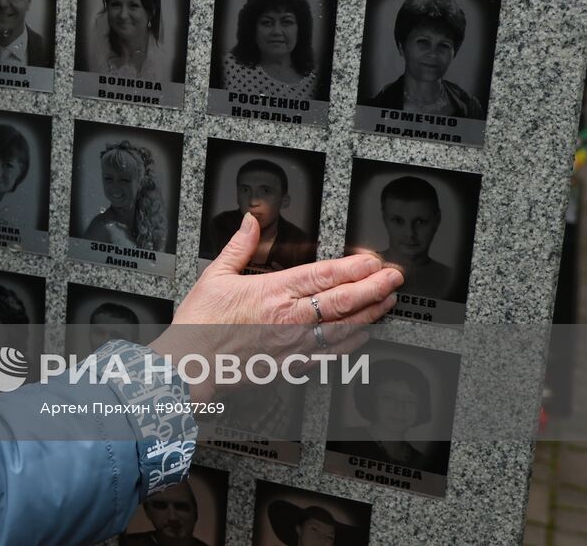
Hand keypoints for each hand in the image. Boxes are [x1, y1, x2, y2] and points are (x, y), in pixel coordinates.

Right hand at [149, 213, 402, 397]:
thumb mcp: (216, 275)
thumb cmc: (200, 325)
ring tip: (387, 301)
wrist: (191, 366)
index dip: (354, 269)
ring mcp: (295, 345)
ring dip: (370, 314)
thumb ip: (239, 246)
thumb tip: (251, 221)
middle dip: (374, 287)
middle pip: (343, 301)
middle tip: (394, 278)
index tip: (373, 262)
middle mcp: (289, 319)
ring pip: (344, 328)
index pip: (324, 276)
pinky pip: (332, 354)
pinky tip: (363, 334)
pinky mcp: (293, 365)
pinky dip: (352, 342)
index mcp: (272, 293)